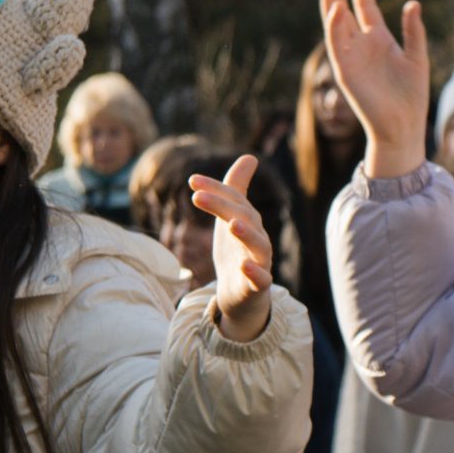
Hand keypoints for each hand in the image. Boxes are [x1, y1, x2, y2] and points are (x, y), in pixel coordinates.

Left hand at [193, 156, 275, 341]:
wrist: (242, 295)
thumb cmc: (237, 252)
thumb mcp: (232, 217)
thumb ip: (237, 189)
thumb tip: (250, 157)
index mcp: (250, 221)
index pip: (235, 200)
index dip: (215, 188)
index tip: (191, 181)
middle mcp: (258, 239)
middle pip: (245, 218)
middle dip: (223, 206)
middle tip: (198, 196)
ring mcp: (260, 262)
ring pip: (260, 246)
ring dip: (247, 234)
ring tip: (231, 225)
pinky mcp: (257, 286)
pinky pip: (262, 279)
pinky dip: (256, 272)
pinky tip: (245, 266)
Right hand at [319, 0, 430, 179]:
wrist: (403, 127)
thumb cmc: (411, 97)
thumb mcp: (418, 58)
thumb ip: (414, 31)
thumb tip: (413, 3)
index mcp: (378, 39)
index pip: (365, 5)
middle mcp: (361, 44)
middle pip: (344, 7)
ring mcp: (350, 56)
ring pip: (335, 22)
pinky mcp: (345, 71)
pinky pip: (337, 45)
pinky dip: (335, 27)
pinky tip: (336, 9)